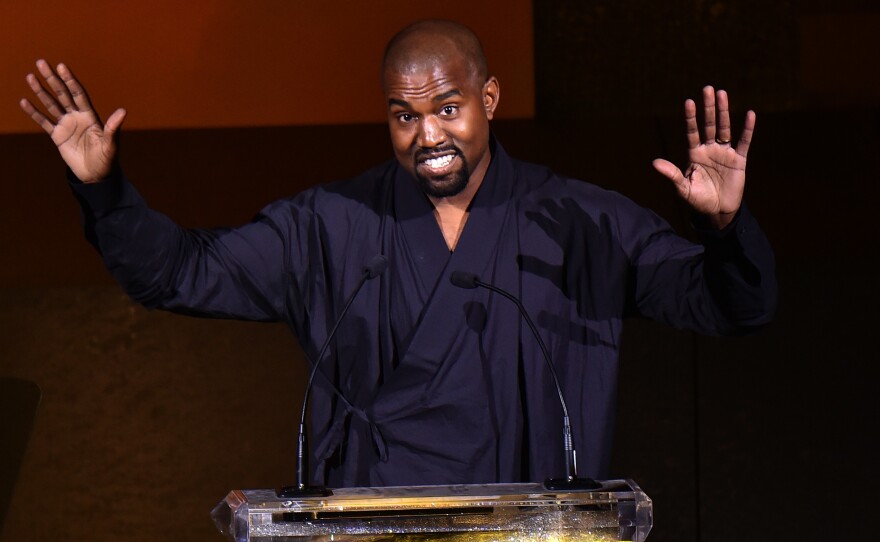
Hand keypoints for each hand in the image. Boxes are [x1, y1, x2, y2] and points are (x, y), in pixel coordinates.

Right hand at [20, 60, 125, 182]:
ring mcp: (66, 125)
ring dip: (40, 91)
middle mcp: (77, 117)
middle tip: (41, 62)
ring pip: (51, 104)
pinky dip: (34, 112)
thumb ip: (113, 128)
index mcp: (90, 116)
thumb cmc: (107, 160)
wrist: (96, 175)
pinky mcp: (57, 135)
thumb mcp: (111, 144)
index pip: (78, 94)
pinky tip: (24, 102)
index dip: (70, 81)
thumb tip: (123, 111)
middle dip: (52, 79)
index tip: (61, 66)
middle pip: (62, 94)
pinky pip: (43, 121)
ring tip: (30, 77)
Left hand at [652, 86, 754, 228]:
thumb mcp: (683, 188)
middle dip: (708, 108)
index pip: (691, 132)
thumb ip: (671, 174)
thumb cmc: (698, 200)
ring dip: (723, 112)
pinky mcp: (739, 159)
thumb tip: (654, 163)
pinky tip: (750, 114)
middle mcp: (709, 149)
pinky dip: (747, 129)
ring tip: (722, 93)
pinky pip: (744, 141)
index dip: (690, 118)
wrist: (718, 211)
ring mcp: (724, 153)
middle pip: (708, 124)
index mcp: (694, 154)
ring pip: (724, 128)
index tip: (688, 102)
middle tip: (708, 89)